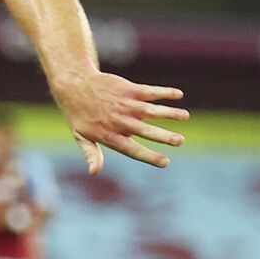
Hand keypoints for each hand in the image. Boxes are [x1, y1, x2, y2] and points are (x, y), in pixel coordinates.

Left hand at [52, 71, 187, 173]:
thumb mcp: (80, 136)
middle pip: (145, 131)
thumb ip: (91, 153)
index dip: (149, 156)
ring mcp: (125, 104)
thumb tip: (94, 172)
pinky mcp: (129, 90)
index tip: (166, 162)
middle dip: (164, 136)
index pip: (132, 150)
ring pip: (151, 110)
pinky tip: (178, 95)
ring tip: (185, 116)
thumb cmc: (79, 114)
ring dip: (169, 112)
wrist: (75, 85)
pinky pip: (150, 92)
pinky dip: (164, 92)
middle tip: (181, 141)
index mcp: (109, 135)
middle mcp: (119, 121)